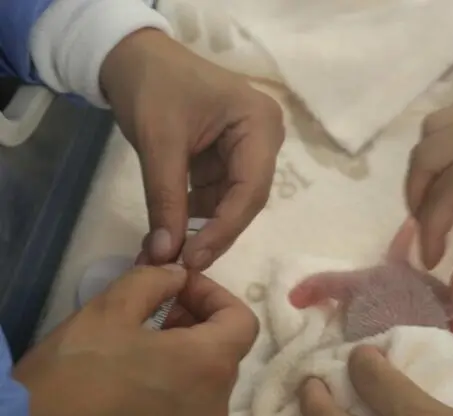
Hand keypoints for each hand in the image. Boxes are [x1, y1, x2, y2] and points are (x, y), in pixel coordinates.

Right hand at [14, 265, 257, 415]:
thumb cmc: (74, 373)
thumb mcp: (110, 309)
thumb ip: (154, 282)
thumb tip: (178, 277)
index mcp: (210, 365)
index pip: (244, 320)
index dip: (215, 296)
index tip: (178, 289)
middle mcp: (216, 404)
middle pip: (226, 352)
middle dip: (197, 324)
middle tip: (154, 312)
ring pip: (206, 384)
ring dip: (185, 357)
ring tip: (138, 348)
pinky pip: (185, 414)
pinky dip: (172, 391)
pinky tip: (129, 386)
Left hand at [99, 29, 284, 269]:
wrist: (133, 56)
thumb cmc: (151, 85)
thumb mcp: (158, 142)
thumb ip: (165, 199)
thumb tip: (164, 255)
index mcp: (259, 125)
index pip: (250, 190)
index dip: (224, 229)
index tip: (193, 259)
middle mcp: (264, 140)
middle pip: (245, 200)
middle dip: (214, 233)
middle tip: (183, 266)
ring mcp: (248, 151)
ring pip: (231, 204)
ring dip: (202, 230)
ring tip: (170, 256)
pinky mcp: (228, 160)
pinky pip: (217, 197)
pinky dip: (193, 216)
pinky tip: (171, 235)